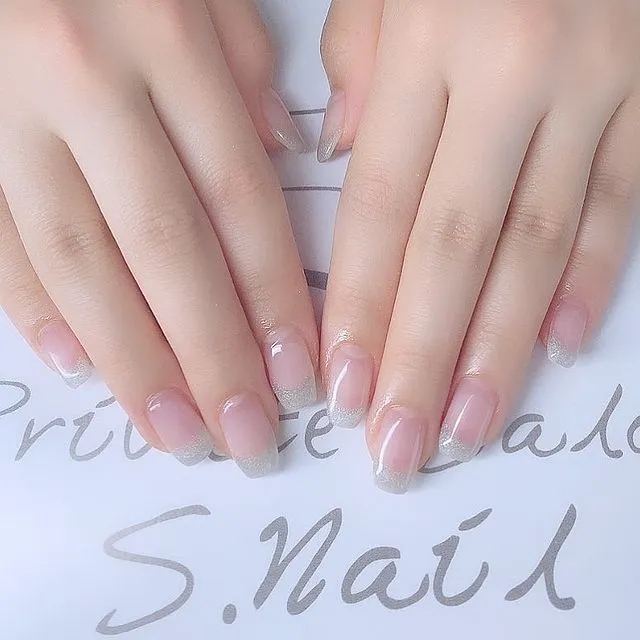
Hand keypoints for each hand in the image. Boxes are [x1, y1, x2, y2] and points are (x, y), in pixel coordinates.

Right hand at [0, 0, 317, 476]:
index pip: (240, 200)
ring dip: (135, 361)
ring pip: (82, 262)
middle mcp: (84, 78)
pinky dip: (38, 309)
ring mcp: (6, 113)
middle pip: (167, 248)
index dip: (274, 298)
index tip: (297, 374)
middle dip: (211, 356)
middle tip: (247, 436)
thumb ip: (242, 63)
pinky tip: (82, 369)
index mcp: (163, 35)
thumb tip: (281, 153)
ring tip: (179, 432)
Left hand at [319, 0, 639, 491]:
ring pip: (539, 246)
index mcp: (432, 43)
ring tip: (467, 426)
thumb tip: (339, 155)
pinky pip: (621, 203)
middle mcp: (514, 74)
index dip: (358, 304)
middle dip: (422, 358)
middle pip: (454, 248)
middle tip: (397, 443)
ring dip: (500, 349)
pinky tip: (556, 345)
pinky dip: (591, 280)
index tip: (341, 385)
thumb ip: (358, 65)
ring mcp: (596, 89)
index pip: (379, 206)